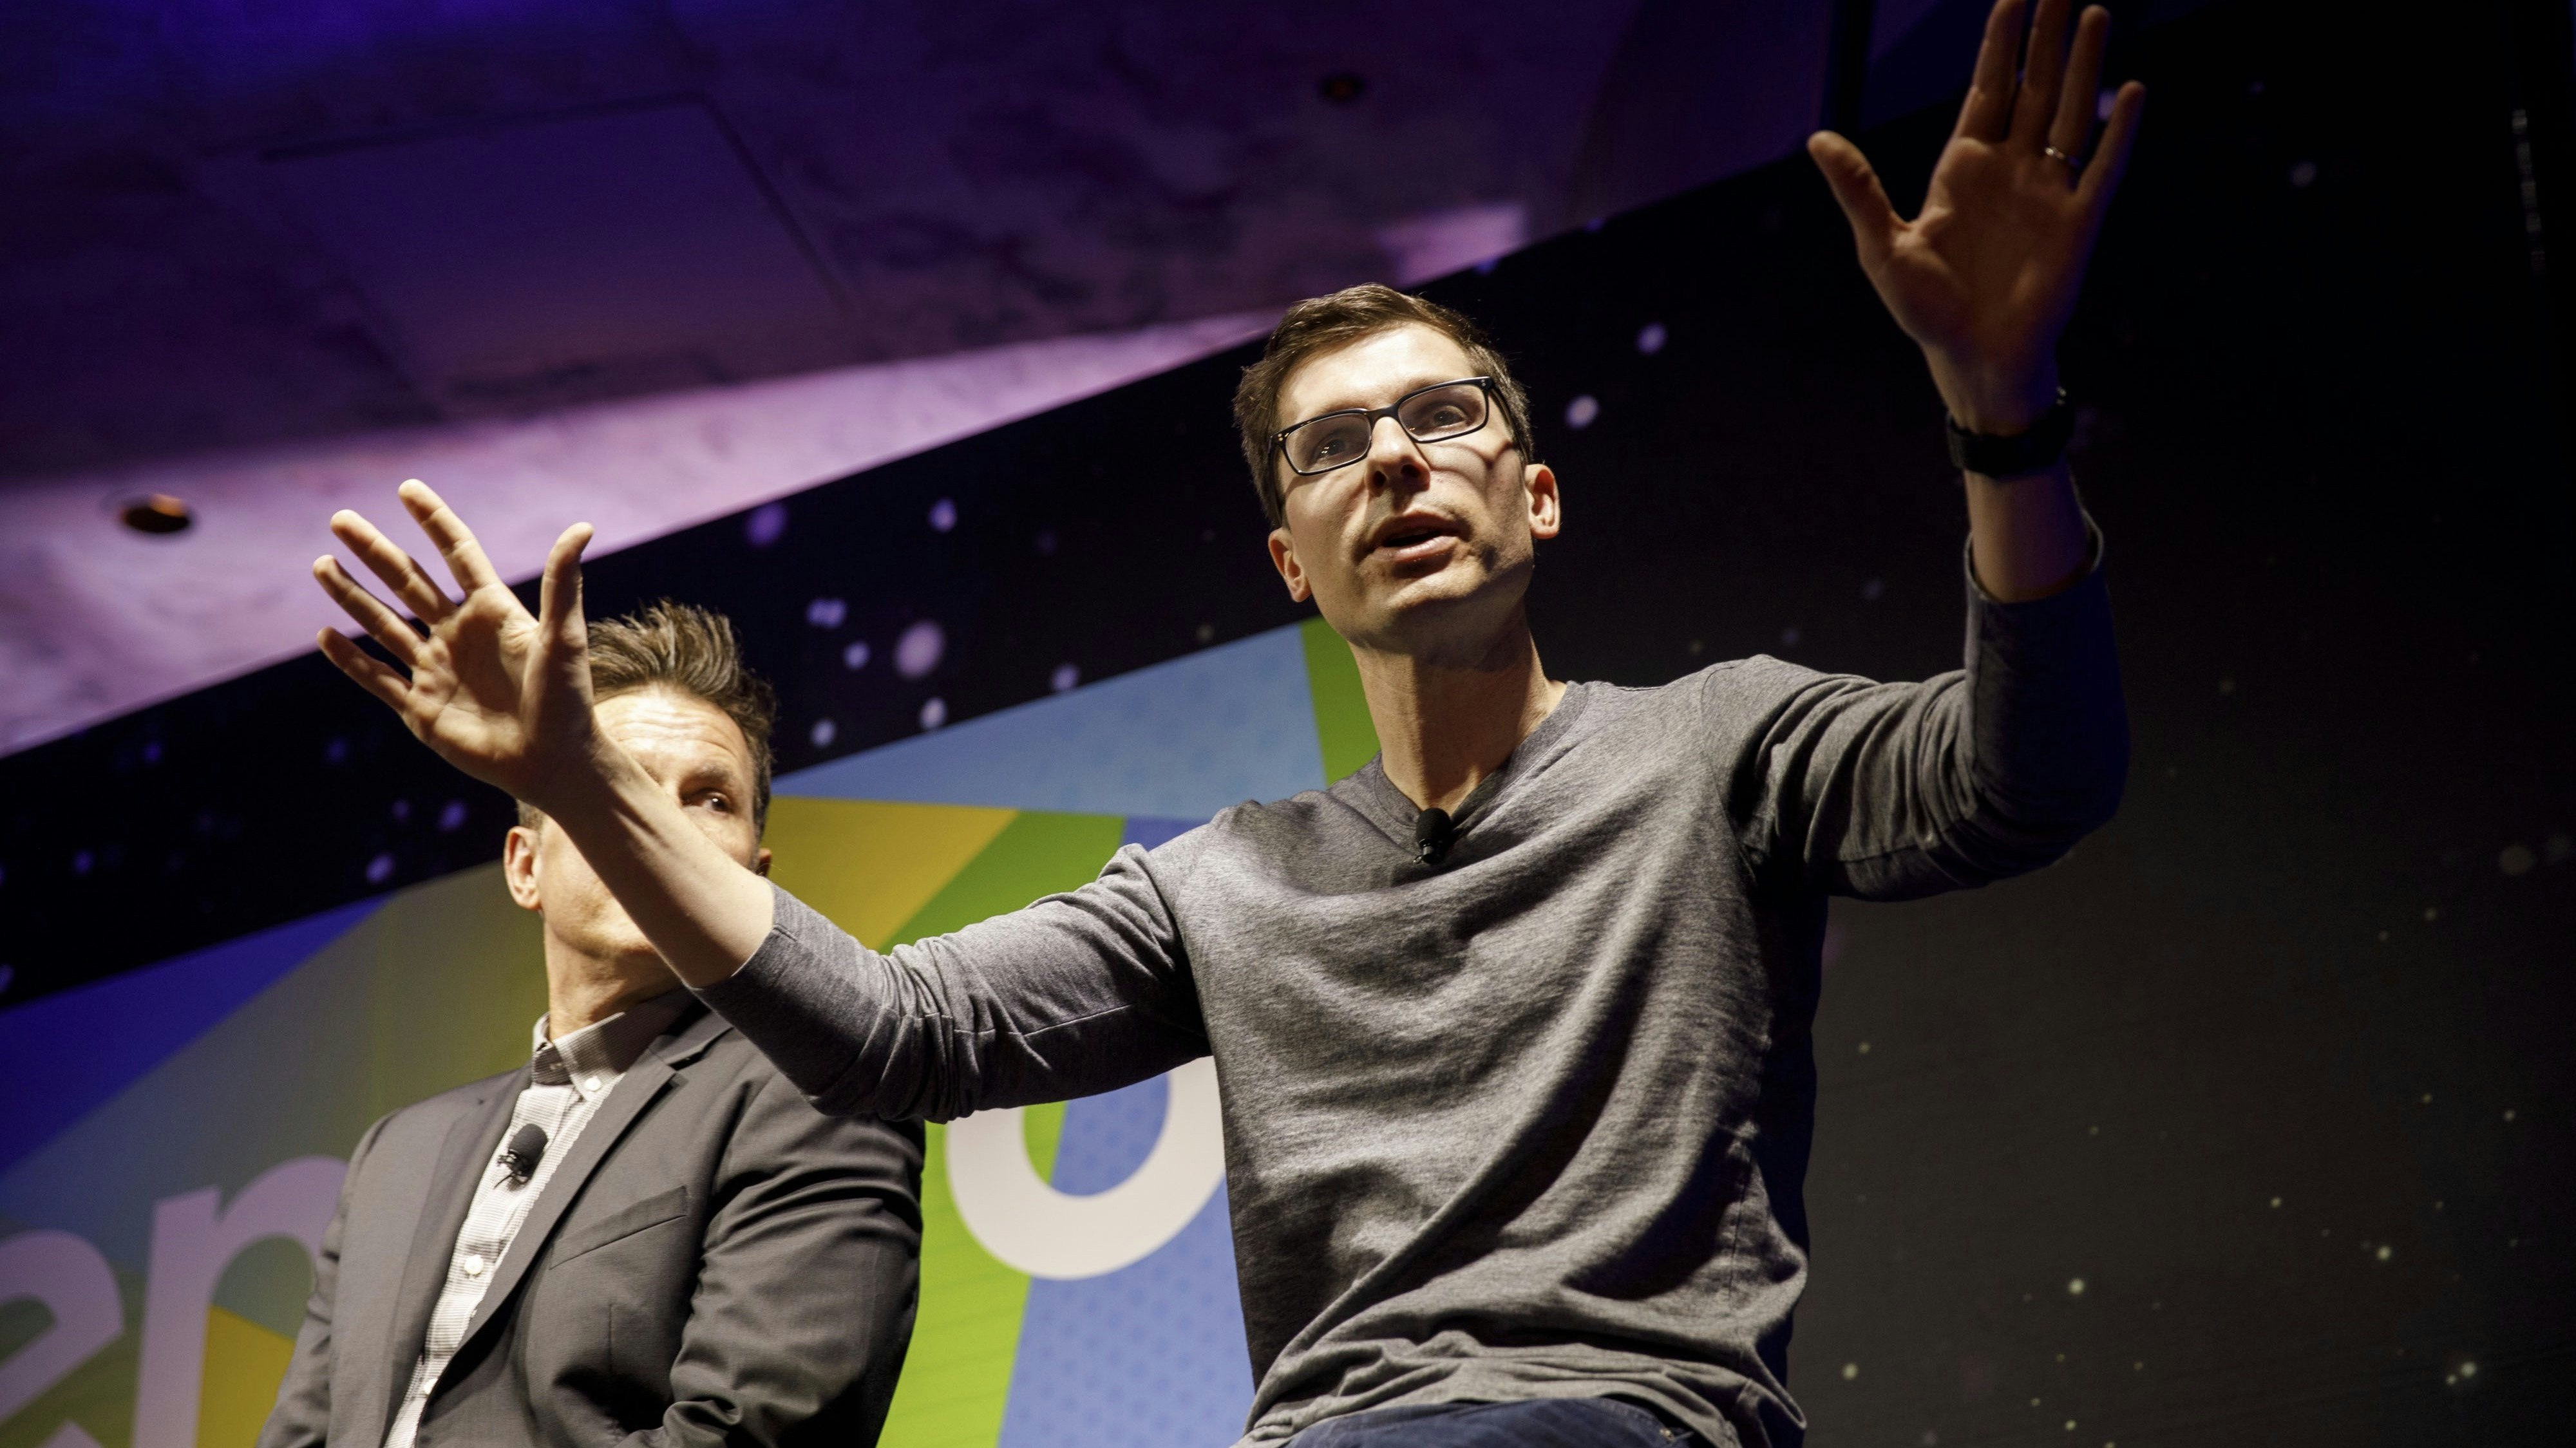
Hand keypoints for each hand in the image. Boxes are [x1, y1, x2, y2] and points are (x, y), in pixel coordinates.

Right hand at [312, 480, 602, 810]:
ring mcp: (437, 671)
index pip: (457, 555)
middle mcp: (460, 635)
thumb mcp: (565, 639)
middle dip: (374, 552)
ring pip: (384, 625)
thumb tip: (581, 527)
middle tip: (340, 520)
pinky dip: (349, 660)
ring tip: (321, 564)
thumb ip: (563, 585)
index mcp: (494, 613)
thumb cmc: (568, 702)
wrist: (554, 764)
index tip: (407, 488)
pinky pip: (377, 679)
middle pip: (409, 582)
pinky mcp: (421, 708)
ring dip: (352, 596)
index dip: (434, 521)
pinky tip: (325, 635)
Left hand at [1808, 0, 2144, 432]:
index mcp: (1963, 168)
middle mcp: (2011, 170)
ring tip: (2095, 11)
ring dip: (2083, 65)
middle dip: (2047, 36)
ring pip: (2070, 113)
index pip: (1987, 88)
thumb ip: (1858, 189)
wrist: (1973, 361)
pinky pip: (2101, 168)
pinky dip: (2117, 131)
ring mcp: (2047, 192)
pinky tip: (2129, 90)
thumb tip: (1816, 138)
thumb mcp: (1881, 247)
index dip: (2000, 42)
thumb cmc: (1927, 311)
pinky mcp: (2077, 223)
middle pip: (2033, 87)